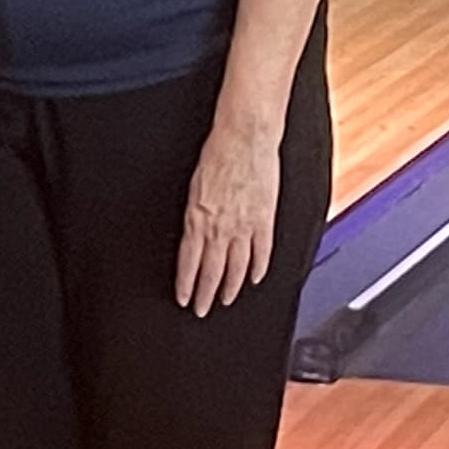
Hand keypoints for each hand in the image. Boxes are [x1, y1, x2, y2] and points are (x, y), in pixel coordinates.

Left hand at [174, 123, 278, 316]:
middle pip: (211, 270)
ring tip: (225, 300)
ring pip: (236, 267)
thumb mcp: (194, 187)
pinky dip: (258, 268)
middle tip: (201, 310)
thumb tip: (191, 234)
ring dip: (230, 287)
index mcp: (198, 217)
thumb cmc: (217, 155)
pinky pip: (262, 252)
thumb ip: (194, 214)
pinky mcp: (264, 219)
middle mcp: (220, 226)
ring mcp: (245, 225)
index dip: (186, 283)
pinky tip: (253, 278)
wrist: (245, 138)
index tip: (184, 298)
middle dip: (205, 294)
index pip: (189, 261)